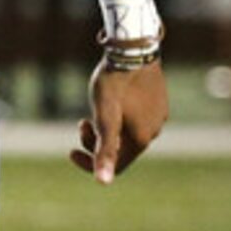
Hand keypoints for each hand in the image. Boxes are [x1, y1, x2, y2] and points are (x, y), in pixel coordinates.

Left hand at [75, 59, 168, 184]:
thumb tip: (103, 183)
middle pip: (122, 149)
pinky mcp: (159, 100)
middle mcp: (155, 130)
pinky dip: (121, 117)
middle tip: (81, 123)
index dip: (90, 163)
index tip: (70, 151)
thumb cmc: (114, 82)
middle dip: (97, 142)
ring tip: (94, 111)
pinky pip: (138, 118)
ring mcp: (159, 115)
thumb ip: (104, 150)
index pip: (116, 165)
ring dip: (108, 128)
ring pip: (129, 132)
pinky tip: (113, 101)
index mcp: (141, 139)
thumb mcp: (104, 118)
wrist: (133, 48)